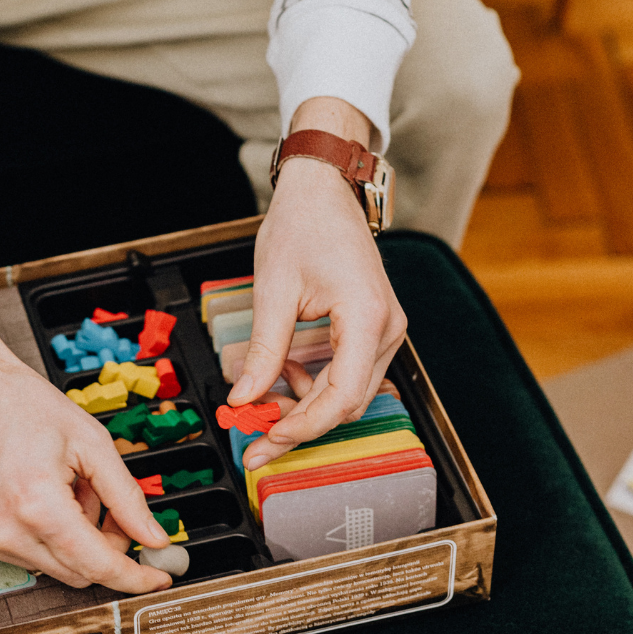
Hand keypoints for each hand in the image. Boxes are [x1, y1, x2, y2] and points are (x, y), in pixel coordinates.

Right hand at [0, 295, 175, 592]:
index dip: (134, 576)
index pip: (98, 565)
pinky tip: (41, 497)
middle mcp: (5, 532)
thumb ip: (127, 497)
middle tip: (112, 509)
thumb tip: (152, 537)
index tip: (156, 578)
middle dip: (106, 547)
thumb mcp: (91, 442)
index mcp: (37, 506)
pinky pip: (26, 557)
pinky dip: (46, 536)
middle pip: (79, 572)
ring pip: (54, 566)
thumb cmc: (17, 404)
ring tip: (67, 488)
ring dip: (74, 539)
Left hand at [230, 97, 406, 470]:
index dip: (304, 426)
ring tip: (262, 398)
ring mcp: (386, 329)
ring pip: (349, 392)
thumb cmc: (302, 225)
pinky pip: (349, 373)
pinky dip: (315, 383)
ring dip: (306, 404)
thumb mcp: (272, 290)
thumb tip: (244, 399)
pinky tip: (285, 372)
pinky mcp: (375, 329)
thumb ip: (262, 351)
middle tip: (256, 444)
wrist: (323, 190)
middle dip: (300, 425)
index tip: (268, 439)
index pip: (343, 395)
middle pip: (348, 402)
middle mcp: (388, 327)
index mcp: (368, 316)